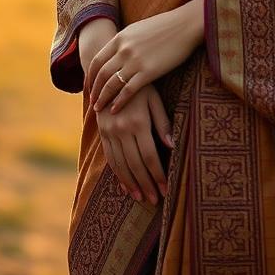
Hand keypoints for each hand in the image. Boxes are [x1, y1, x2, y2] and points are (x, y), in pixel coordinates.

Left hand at [86, 0, 203, 114]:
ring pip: (111, 84)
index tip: (88, 86)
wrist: (185, 25)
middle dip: (94, 90)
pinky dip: (119, 102)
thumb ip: (126, 40)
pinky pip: (128, 90)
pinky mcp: (148, 72)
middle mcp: (124, 49)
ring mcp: (135, 61)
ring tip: (99, 109)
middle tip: (91, 101)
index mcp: (120, 38)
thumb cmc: (166, 26)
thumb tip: (117, 49)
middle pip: (101, 74)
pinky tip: (115, 109)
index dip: (90, 76)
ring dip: (103, 98)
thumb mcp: (138, 29)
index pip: (97, 60)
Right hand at [96, 83, 172, 204]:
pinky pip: (110, 159)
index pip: (149, 155)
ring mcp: (109, 133)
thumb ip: (162, 122)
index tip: (165, 188)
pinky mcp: (102, 134)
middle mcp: (121, 129)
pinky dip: (118, 175)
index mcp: (137, 122)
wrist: (111, 74)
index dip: (157, 174)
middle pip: (135, 164)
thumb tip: (172, 146)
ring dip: (131, 184)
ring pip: (121, 165)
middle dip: (146, 184)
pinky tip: (126, 187)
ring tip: (142, 198)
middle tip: (156, 200)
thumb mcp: (154, 98)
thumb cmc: (141, 86)